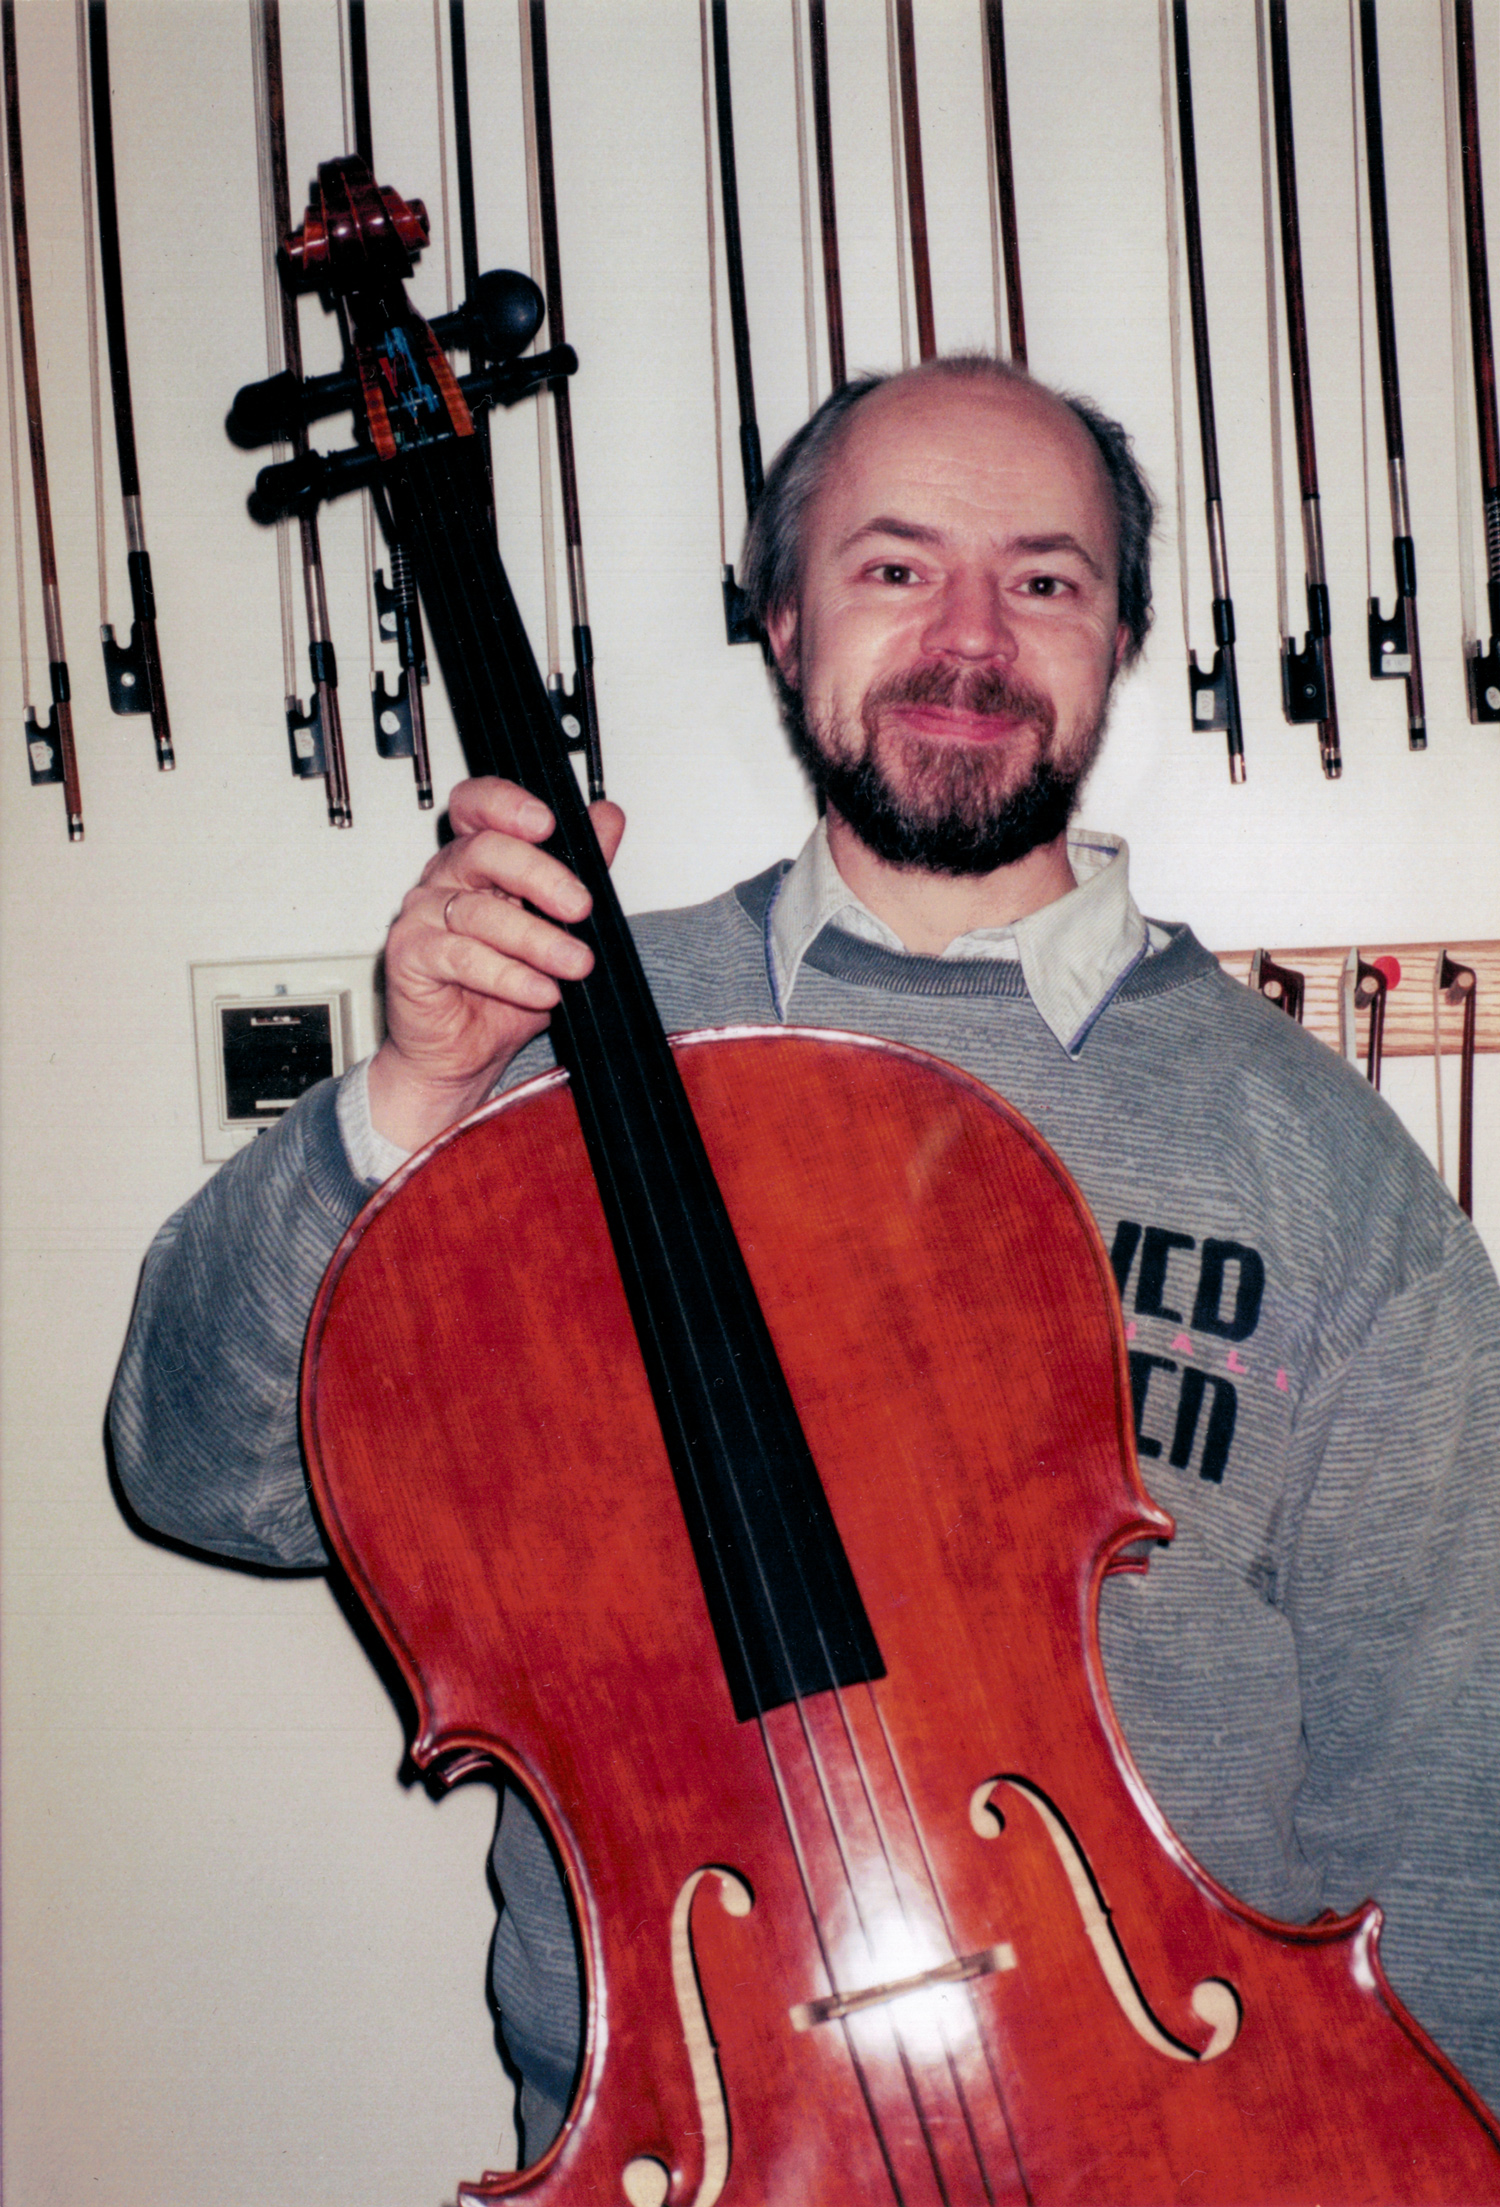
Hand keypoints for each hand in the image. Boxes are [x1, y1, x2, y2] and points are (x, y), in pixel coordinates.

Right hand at [366, 776, 625, 1150]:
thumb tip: (607, 817)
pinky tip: (540, 990)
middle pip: (483, 850)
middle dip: (540, 875)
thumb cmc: (500, 993)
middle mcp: (445, 879)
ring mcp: (422, 915)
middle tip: (581, 907)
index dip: (504, 803)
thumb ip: (580, 869)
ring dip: (537, 940)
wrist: (461, 1056)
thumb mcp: (557, 926)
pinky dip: (507, 975)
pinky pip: (460, 956)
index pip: (476, 806)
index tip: (546, 822)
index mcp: (475, 860)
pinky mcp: (410, 956)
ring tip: (575, 965)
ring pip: (479, 911)